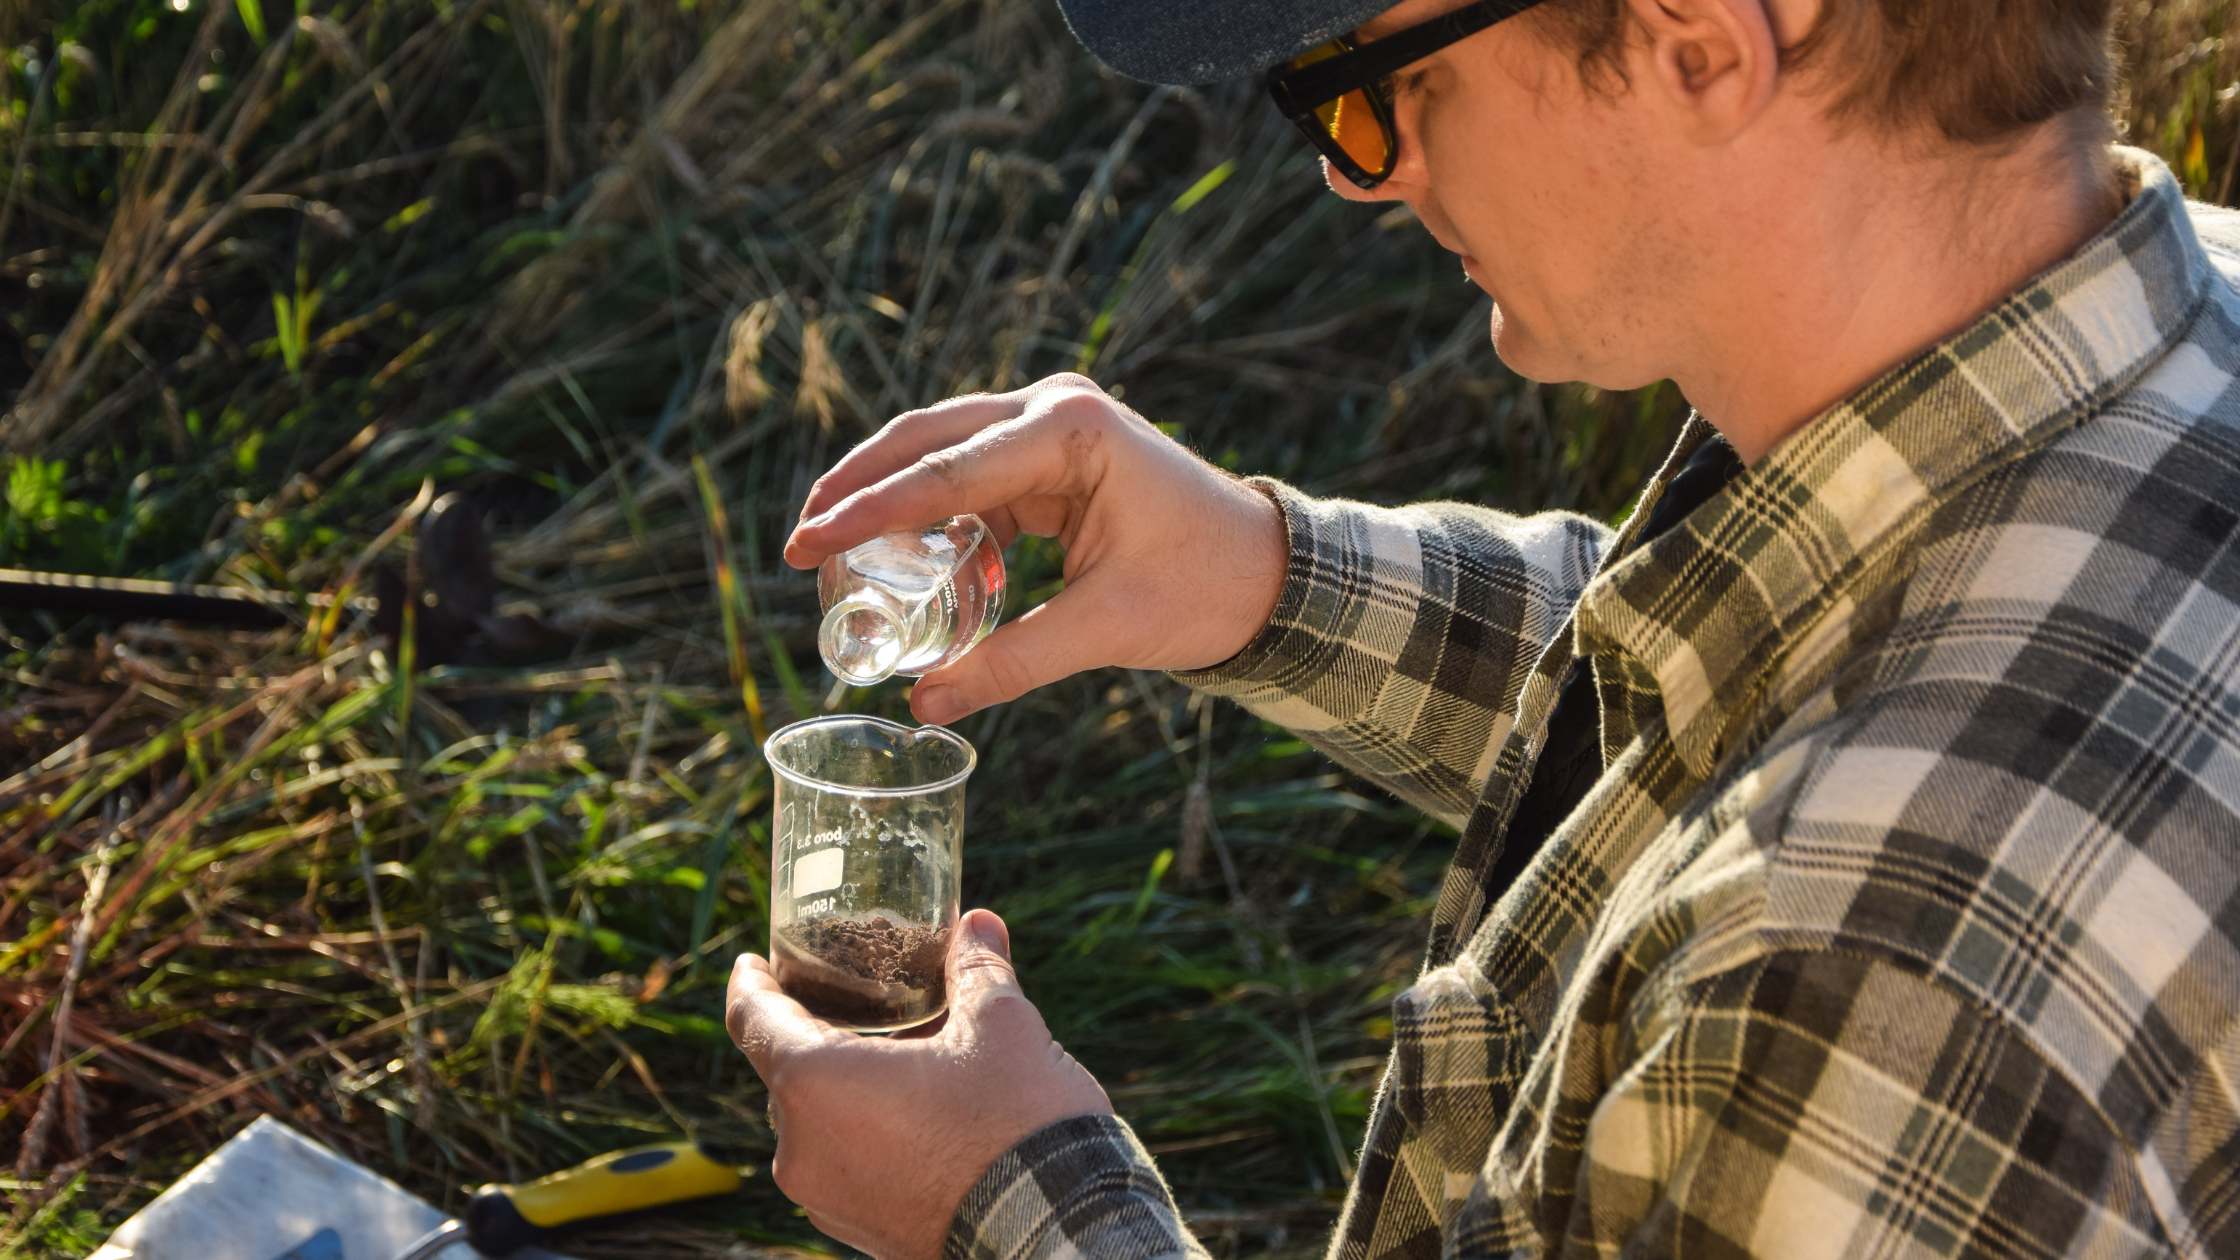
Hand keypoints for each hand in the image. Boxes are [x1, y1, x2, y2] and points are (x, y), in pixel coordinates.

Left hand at [726, 910, 1112, 1259]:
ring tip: (896, 1058)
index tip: (754, 962)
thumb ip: (976, 968)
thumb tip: (977, 924)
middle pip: (786, 1070)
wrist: (1055, 1230)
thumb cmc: (1017, 1122)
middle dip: (816, 1032)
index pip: (752, 1018)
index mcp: (813, 1083)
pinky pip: (842, 1164)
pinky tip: (916, 1116)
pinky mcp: (858, 1231)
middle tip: (853, 998)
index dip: (750, 982)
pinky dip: (863, 1133)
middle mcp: (800, 1148)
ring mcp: (825, 1199)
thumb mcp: (1001, 1025)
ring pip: (814, 1122)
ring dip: (843, 1087)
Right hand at [786, 374, 1286, 724]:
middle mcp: (1056, 406)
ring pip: (942, 448)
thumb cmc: (1205, 589)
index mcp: (1072, 431)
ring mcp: (1054, 421)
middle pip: (926, 437)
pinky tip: (910, 562)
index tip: (800, 544)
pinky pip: (974, 475)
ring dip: (889, 497)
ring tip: (833, 553)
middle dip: (857, 489)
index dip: (864, 511)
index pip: (943, 472)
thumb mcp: (1107, 630)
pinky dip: (935, 513)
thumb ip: (1012, 663)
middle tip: (796, 543)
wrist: (1271, 571)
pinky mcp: (1055, 450)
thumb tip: (926, 707)